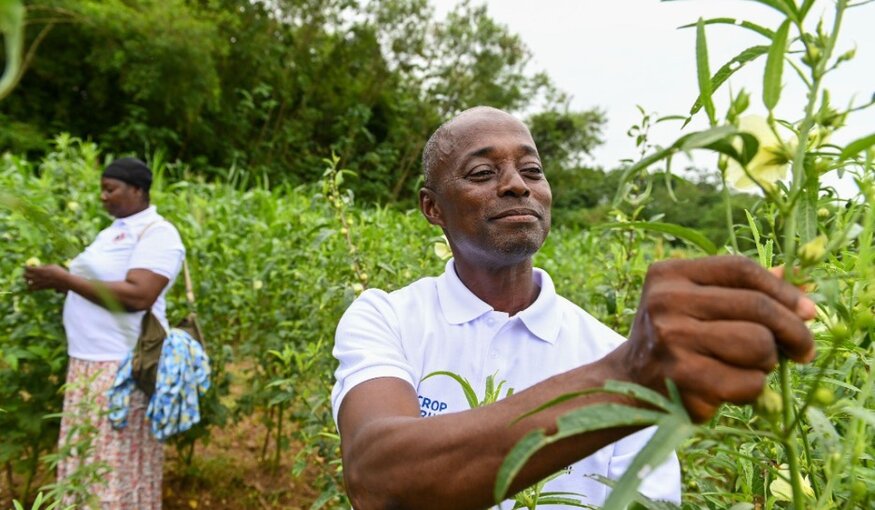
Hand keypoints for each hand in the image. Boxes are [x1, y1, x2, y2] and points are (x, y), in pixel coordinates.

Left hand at [24, 264, 70, 292]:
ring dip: (27, 280)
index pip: (28, 268)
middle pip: (25, 275)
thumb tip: (38, 266)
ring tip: (30, 279)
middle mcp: (37, 277)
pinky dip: (31, 287)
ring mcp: (39, 283)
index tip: (28, 266)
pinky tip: (33, 284)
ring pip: (27, 283)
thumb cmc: (59, 271)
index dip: (26, 267)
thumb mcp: (51, 266)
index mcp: (39, 270)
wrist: (64, 281)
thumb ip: (44, 266)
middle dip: (25, 273)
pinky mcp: (41, 288)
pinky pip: (32, 288)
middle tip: (28, 272)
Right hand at [619, 256, 815, 422]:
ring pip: (758, 345)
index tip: (807, 310)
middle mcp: (666, 302)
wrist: (629, 381)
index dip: (783, 289)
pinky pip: (747, 383)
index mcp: (669, 274)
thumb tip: (795, 278)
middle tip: (804, 349)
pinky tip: (734, 388)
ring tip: (753, 366)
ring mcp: (672, 340)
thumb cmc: (674, 337)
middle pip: (756, 307)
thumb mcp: (694, 301)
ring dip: (768, 362)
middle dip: (793, 331)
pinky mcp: (682, 379)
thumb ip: (738, 288)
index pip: (740, 269)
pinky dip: (753, 389)